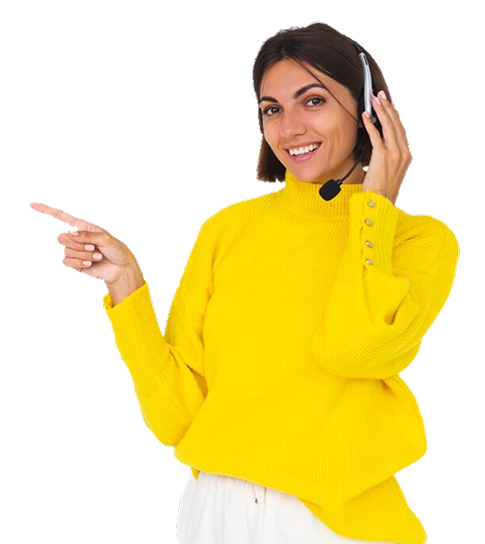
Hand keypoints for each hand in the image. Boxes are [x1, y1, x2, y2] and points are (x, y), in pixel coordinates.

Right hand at [29, 202, 143, 289]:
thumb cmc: (115, 250)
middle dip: (76, 245)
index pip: (61, 216)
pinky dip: (79, 263)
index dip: (46, 210)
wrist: (120, 268)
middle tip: (93, 248)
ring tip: (97, 257)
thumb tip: (71, 233)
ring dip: (83, 256)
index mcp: (83, 226)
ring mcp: (75, 251)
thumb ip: (87, 235)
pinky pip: (67, 262)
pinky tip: (89, 264)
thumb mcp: (105, 239)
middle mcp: (76, 237)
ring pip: (66, 252)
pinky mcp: (75, 263)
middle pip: (61, 238)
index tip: (32, 205)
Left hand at [361, 91, 411, 203]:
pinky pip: (376, 136)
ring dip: (381, 111)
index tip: (391, 104)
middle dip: (388, 108)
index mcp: (407, 155)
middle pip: (396, 124)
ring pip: (389, 126)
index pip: (401, 130)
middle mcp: (403, 152)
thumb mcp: (391, 170)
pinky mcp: (382, 156)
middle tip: (381, 96)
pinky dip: (371, 124)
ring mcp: (394, 154)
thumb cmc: (383, 189)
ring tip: (374, 101)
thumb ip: (389, 157)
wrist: (381, 201)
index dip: (395, 115)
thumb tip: (380, 146)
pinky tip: (365, 117)